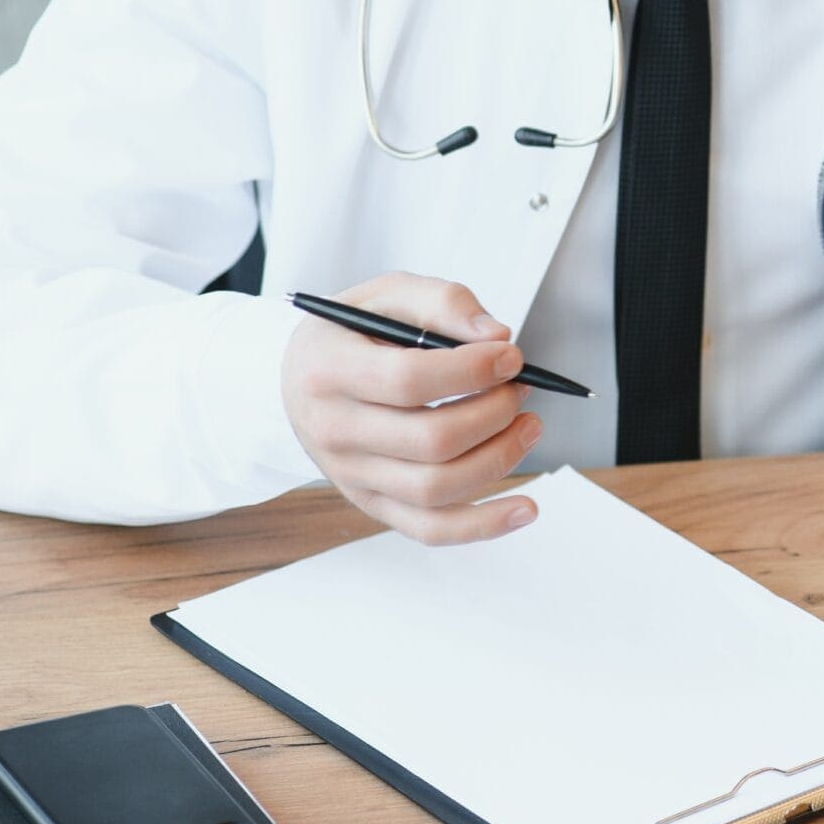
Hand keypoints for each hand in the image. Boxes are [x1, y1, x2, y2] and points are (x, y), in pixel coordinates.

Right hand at [281, 272, 542, 544]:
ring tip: (528, 425)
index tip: (512, 357)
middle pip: (430, 441)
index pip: (408, 381)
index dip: (470, 371)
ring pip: (437, 488)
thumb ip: (443, 302)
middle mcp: (334, 431)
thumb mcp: (387, 294)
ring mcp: (351, 476)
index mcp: (330, 371)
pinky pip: (430, 529)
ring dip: (500, 458)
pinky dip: (483, 525)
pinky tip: (527, 509)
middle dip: (494, 413)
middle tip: (520, 388)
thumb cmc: (352, 332)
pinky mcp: (372, 504)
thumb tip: (497, 337)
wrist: (295, 379)